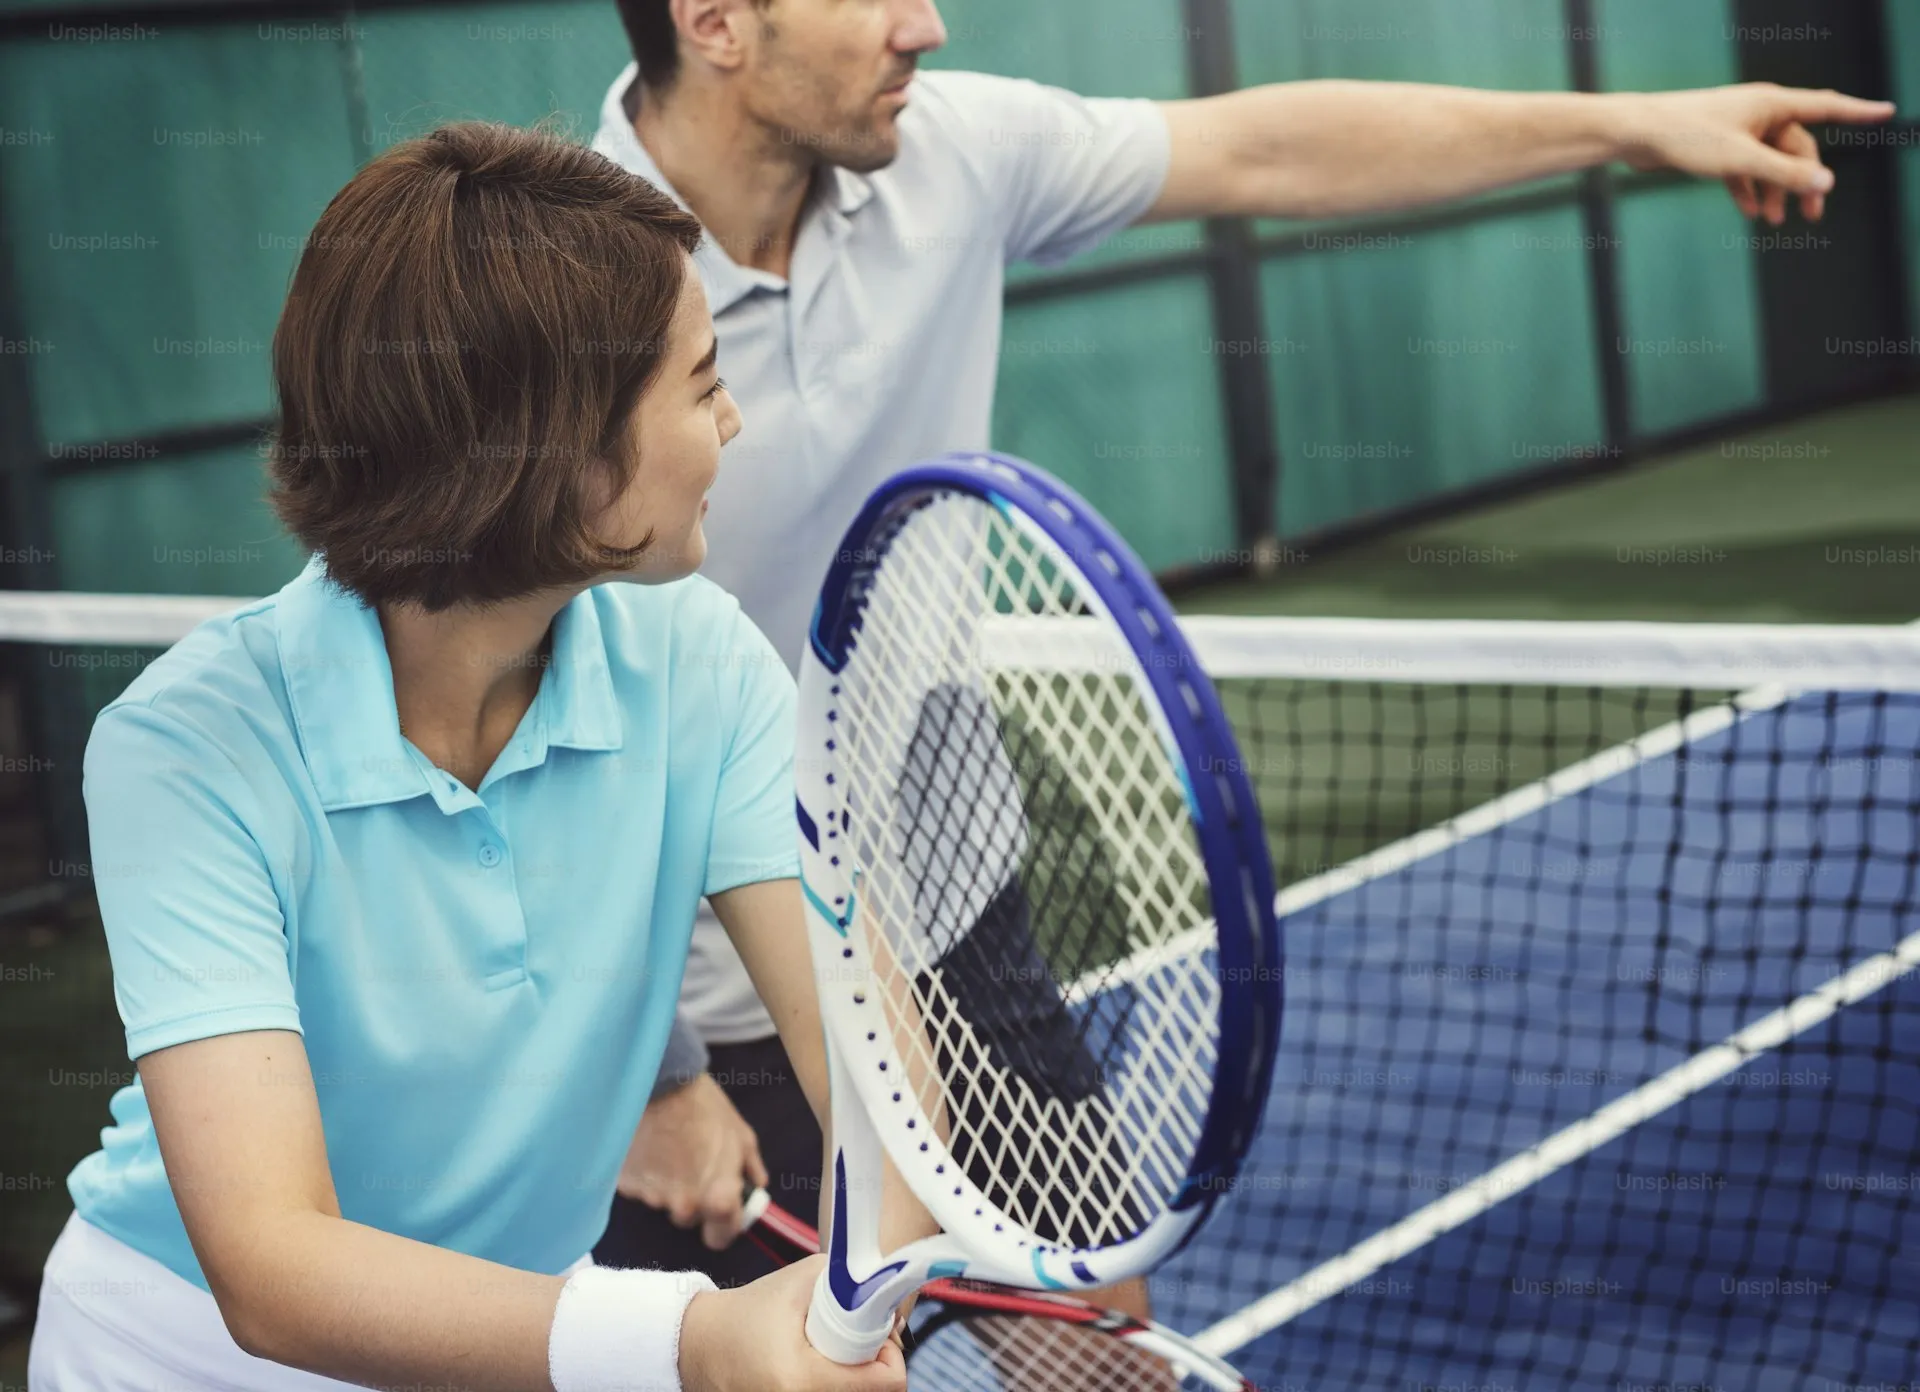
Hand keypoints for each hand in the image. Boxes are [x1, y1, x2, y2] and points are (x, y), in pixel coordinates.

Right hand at [618, 1073, 767, 1249]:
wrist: (655, 1082)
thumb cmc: (704, 1106)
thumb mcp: (740, 1133)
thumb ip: (751, 1168)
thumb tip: (757, 1186)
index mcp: (717, 1198)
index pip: (720, 1238)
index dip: (723, 1224)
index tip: (722, 1210)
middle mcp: (684, 1207)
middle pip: (689, 1218)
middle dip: (694, 1198)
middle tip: (692, 1164)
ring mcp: (651, 1198)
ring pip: (663, 1202)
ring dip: (667, 1184)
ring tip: (669, 1148)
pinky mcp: (626, 1186)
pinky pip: (639, 1188)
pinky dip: (645, 1174)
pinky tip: (649, 1146)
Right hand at [679, 1255, 906, 1391]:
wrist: (699, 1345)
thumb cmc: (747, 1312)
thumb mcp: (800, 1280)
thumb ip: (849, 1283)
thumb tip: (887, 1302)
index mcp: (801, 1377)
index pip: (884, 1385)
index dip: (891, 1357)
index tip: (878, 1339)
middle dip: (873, 1371)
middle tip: (860, 1348)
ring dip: (856, 1383)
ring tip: (837, 1358)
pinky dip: (836, 1388)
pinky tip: (823, 1371)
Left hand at [1614, 83, 1895, 224]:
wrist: (1637, 135)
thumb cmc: (1687, 138)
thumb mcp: (1741, 160)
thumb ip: (1784, 172)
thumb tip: (1826, 182)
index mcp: (1772, 104)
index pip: (1827, 107)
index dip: (1858, 112)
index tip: (1887, 112)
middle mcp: (1759, 112)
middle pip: (1796, 147)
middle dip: (1802, 181)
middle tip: (1811, 218)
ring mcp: (1738, 129)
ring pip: (1768, 161)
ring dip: (1773, 191)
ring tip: (1771, 223)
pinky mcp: (1716, 145)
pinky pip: (1743, 169)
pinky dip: (1747, 189)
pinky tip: (1748, 213)